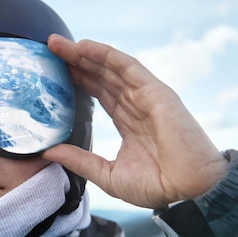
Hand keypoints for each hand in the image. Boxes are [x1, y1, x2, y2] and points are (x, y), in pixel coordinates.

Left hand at [43, 35, 227, 208]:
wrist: (189, 192)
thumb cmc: (157, 187)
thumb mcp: (107, 174)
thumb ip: (80, 161)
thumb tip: (48, 151)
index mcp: (128, 122)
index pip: (99, 93)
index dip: (78, 79)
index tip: (54, 70)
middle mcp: (137, 105)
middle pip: (102, 76)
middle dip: (76, 61)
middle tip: (50, 48)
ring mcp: (147, 97)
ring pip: (111, 68)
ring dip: (85, 53)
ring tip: (58, 44)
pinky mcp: (156, 93)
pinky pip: (128, 67)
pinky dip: (106, 55)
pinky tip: (84, 47)